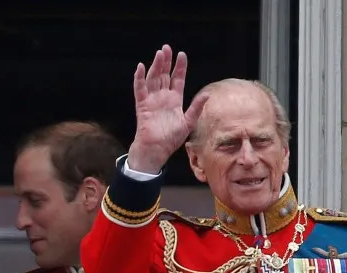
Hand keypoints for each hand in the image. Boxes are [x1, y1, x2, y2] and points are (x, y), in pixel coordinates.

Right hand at [127, 45, 208, 173]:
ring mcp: (152, 100)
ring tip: (159, 54)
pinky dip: (139, 78)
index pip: (177, 79)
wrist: (156, 150)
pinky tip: (140, 67)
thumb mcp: (188, 122)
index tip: (182, 55)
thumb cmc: (171, 139)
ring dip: (155, 66)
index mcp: (174, 100)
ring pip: (153, 78)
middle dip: (166, 61)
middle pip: (164, 75)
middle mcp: (163, 98)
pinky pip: (139, 89)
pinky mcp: (143, 105)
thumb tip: (207, 94)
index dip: (179, 67)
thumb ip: (196, 108)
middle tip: (167, 48)